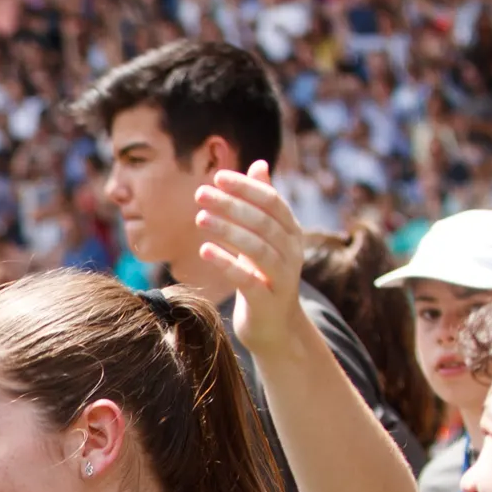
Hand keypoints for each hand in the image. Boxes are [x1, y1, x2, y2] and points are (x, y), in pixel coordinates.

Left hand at [192, 160, 309, 354]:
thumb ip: (263, 203)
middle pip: (263, 222)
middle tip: (200, 193)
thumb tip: (259, 164)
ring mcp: (282, 278)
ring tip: (200, 218)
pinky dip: (226, 263)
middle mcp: (292, 252)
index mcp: (291, 232)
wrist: (275, 326)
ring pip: (258, 249)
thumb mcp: (266, 237)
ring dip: (228, 230)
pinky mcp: (267, 301)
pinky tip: (204, 250)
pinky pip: (248, 279)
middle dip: (232, 205)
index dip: (246, 187)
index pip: (272, 202)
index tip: (218, 176)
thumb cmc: (265, 275)